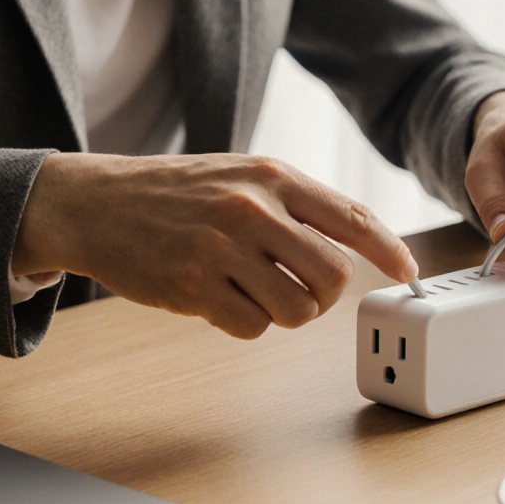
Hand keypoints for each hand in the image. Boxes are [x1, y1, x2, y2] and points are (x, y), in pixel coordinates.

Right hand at [13, 153, 417, 338]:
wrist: (96, 202)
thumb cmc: (178, 193)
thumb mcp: (241, 176)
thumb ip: (295, 204)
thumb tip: (355, 244)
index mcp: (273, 177)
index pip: (353, 217)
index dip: (389, 250)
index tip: (408, 273)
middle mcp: (253, 208)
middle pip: (333, 275)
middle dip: (324, 295)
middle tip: (300, 291)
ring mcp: (222, 248)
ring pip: (297, 308)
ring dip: (285, 313)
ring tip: (254, 294)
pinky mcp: (193, 284)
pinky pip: (252, 327)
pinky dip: (244, 324)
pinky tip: (220, 301)